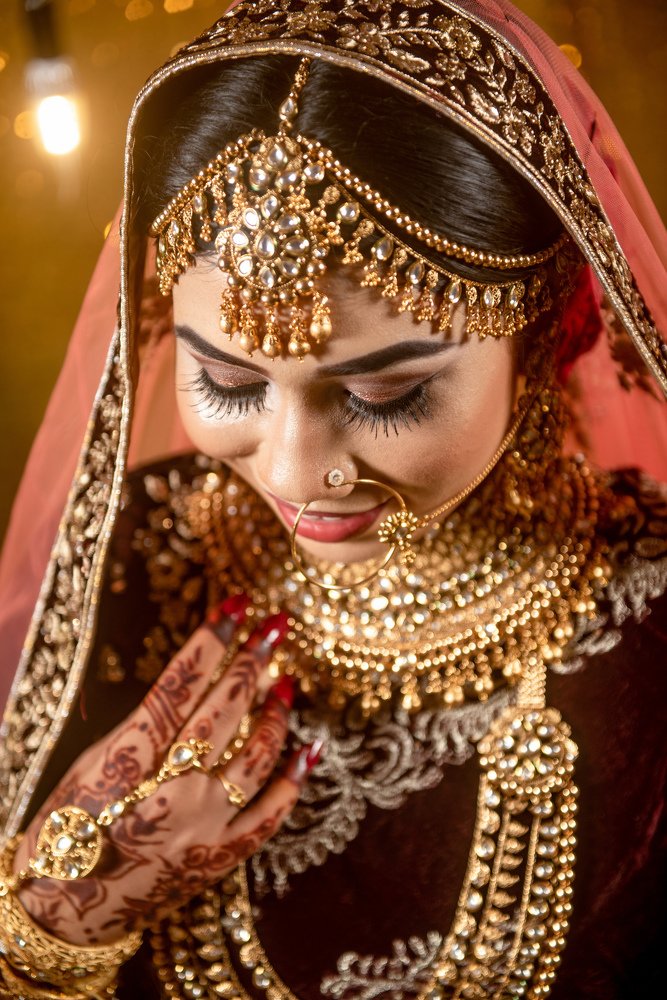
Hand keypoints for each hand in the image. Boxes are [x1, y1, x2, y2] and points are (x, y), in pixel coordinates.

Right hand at [13, 598, 317, 945]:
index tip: (235, 605)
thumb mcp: (93, 764)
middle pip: (222, 714)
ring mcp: (202, 828)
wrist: (66, 909)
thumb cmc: (69, 826)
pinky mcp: (219, 858)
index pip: (178, 688)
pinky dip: (293, 782)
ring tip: (285, 680)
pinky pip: (270, 816)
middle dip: (251, 662)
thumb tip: (197, 681)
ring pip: (254, 758)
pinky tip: (309, 750)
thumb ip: (144, 726)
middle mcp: (171, 792)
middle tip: (276, 625)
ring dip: (275, 714)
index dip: (210, 643)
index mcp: (129, 764)